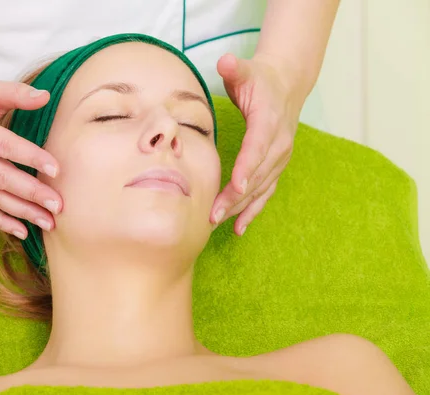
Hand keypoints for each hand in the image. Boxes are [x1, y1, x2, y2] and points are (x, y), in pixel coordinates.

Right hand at [0, 78, 62, 239]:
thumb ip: (17, 93)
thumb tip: (46, 96)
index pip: (5, 146)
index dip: (31, 158)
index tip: (56, 170)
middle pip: (1, 178)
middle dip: (32, 194)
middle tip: (58, 205)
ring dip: (22, 212)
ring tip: (50, 222)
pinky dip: (1, 222)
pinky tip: (23, 231)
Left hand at [211, 53, 305, 234]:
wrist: (286, 86)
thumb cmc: (260, 80)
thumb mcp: (247, 70)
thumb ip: (235, 69)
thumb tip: (225, 62)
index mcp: (270, 122)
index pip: (258, 148)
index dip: (247, 168)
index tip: (235, 187)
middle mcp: (279, 144)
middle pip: (256, 175)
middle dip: (235, 197)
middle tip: (212, 215)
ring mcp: (280, 158)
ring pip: (260, 188)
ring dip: (240, 207)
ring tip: (218, 223)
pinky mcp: (276, 167)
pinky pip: (265, 192)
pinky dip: (253, 210)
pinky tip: (238, 227)